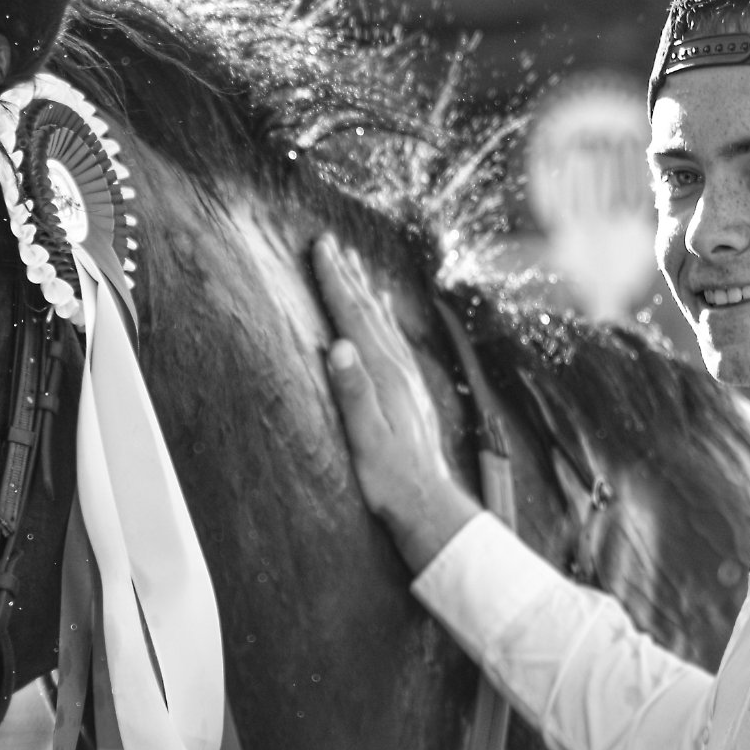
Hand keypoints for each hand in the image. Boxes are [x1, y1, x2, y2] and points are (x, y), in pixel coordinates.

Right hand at [312, 235, 480, 572]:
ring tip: (353, 266)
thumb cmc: (392, 479)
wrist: (429, 506)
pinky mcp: (409, 392)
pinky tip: (381, 315)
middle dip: (348, 276)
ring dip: (365, 292)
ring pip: (383, 323)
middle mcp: (399, 371)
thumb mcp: (367, 440)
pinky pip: (392, 341)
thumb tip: (339, 347)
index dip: (336, 282)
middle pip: (370, 312)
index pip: (355, 319)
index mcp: (384, 377)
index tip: (320, 249)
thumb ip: (354, 394)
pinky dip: (382, 318)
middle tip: (329, 243)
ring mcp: (407, 380)